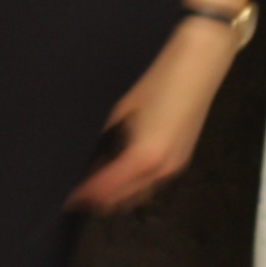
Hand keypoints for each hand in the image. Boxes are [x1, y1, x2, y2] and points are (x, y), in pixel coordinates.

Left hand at [70, 19, 239, 213]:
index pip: (107, 188)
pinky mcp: (182, 160)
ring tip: (94, 186)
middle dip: (100, 200)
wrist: (198, 66)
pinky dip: (134, 185)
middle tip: (77, 195)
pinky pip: (152, 184)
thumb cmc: (156, 81)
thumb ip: (107, 139)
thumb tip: (92, 159)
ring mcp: (174, 168)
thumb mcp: (122, 110)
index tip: (66, 200)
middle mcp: (160, 170)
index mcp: (142, 157)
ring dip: (118, 196)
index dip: (86, 196)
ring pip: (140, 196)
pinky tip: (120, 172)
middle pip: (124, 200)